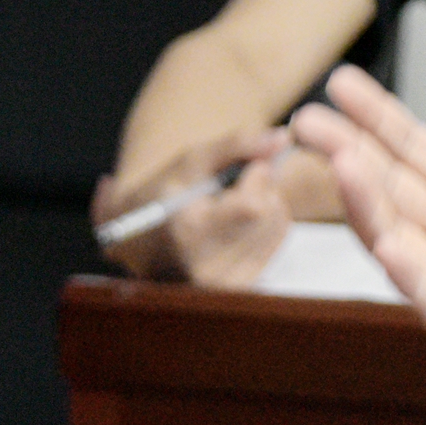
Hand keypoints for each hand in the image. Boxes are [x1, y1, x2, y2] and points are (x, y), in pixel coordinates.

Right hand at [93, 127, 292, 288]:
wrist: (143, 240)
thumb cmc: (167, 193)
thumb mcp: (193, 160)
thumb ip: (238, 145)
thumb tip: (282, 138)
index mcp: (189, 235)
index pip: (251, 206)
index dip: (255, 178)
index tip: (244, 167)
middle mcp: (209, 269)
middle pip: (268, 214)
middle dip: (261, 188)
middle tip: (232, 185)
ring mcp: (228, 284)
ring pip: (277, 225)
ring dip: (266, 204)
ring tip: (228, 203)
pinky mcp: (244, 287)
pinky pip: (276, 240)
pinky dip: (265, 222)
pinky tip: (237, 221)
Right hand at [291, 65, 425, 413]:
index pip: (412, 148)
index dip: (378, 117)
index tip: (340, 83)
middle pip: (387, 187)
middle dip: (347, 153)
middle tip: (306, 120)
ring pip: (394, 236)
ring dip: (365, 205)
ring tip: (340, 166)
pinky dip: (409, 273)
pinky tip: (388, 246)